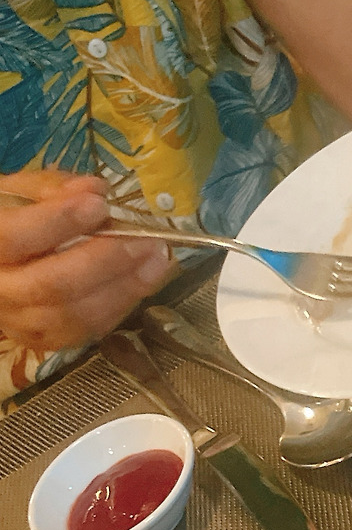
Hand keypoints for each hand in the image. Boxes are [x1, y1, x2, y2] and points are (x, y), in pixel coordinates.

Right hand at [0, 171, 169, 348]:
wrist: (1, 266)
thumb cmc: (13, 220)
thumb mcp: (22, 193)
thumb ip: (55, 189)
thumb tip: (95, 190)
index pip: (15, 236)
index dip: (59, 221)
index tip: (98, 204)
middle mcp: (0, 290)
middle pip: (52, 284)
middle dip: (105, 261)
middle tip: (145, 240)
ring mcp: (21, 321)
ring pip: (75, 314)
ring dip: (124, 288)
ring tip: (158, 261)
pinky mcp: (46, 340)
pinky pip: (87, 330)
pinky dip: (120, 305)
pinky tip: (142, 282)